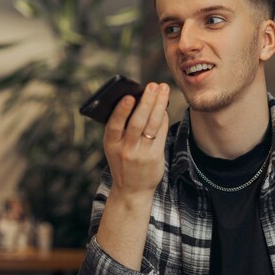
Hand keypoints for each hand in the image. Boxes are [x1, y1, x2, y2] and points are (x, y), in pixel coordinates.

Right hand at [103, 82, 169, 197]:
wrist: (131, 190)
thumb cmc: (122, 160)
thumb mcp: (114, 147)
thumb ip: (121, 127)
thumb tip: (138, 99)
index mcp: (110, 144)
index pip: (114, 125)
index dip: (121, 111)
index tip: (129, 96)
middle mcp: (125, 149)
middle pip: (138, 122)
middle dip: (147, 101)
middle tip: (153, 85)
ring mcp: (141, 154)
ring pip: (152, 125)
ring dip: (159, 105)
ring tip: (163, 89)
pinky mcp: (154, 157)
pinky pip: (160, 133)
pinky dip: (163, 118)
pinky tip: (164, 107)